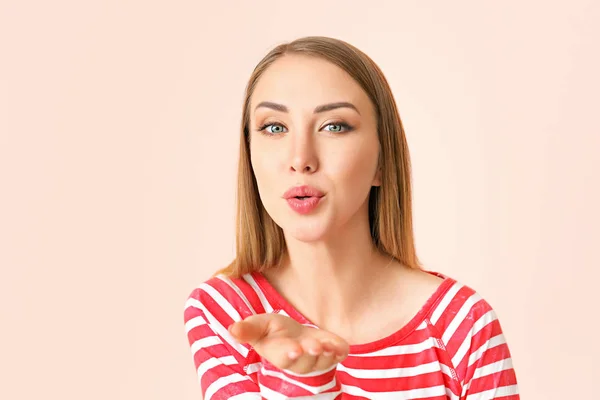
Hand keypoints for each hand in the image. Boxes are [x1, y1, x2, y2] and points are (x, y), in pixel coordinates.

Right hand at [228, 313, 348, 374]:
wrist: (295, 334)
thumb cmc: (274, 331)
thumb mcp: (259, 326)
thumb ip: (248, 329)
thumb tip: (231, 329)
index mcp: (279, 353)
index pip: (284, 357)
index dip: (289, 354)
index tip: (294, 349)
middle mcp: (299, 360)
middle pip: (305, 362)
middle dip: (310, 354)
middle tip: (314, 346)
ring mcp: (317, 359)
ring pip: (322, 361)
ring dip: (326, 354)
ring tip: (326, 344)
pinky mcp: (332, 353)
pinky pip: (338, 355)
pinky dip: (340, 351)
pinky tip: (340, 346)